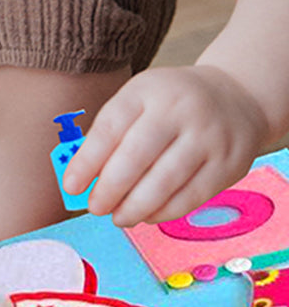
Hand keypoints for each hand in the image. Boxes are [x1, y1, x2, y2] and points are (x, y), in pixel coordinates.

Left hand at [62, 65, 268, 227]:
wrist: (235, 97)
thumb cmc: (171, 104)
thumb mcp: (140, 99)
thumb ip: (111, 133)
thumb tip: (81, 177)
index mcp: (148, 90)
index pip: (110, 128)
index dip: (86, 162)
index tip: (71, 186)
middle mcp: (180, 110)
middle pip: (136, 157)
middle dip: (109, 189)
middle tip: (95, 206)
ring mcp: (208, 137)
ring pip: (164, 182)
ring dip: (135, 207)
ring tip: (118, 217)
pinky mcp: (228, 164)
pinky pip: (190, 197)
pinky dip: (163, 212)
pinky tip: (147, 214)